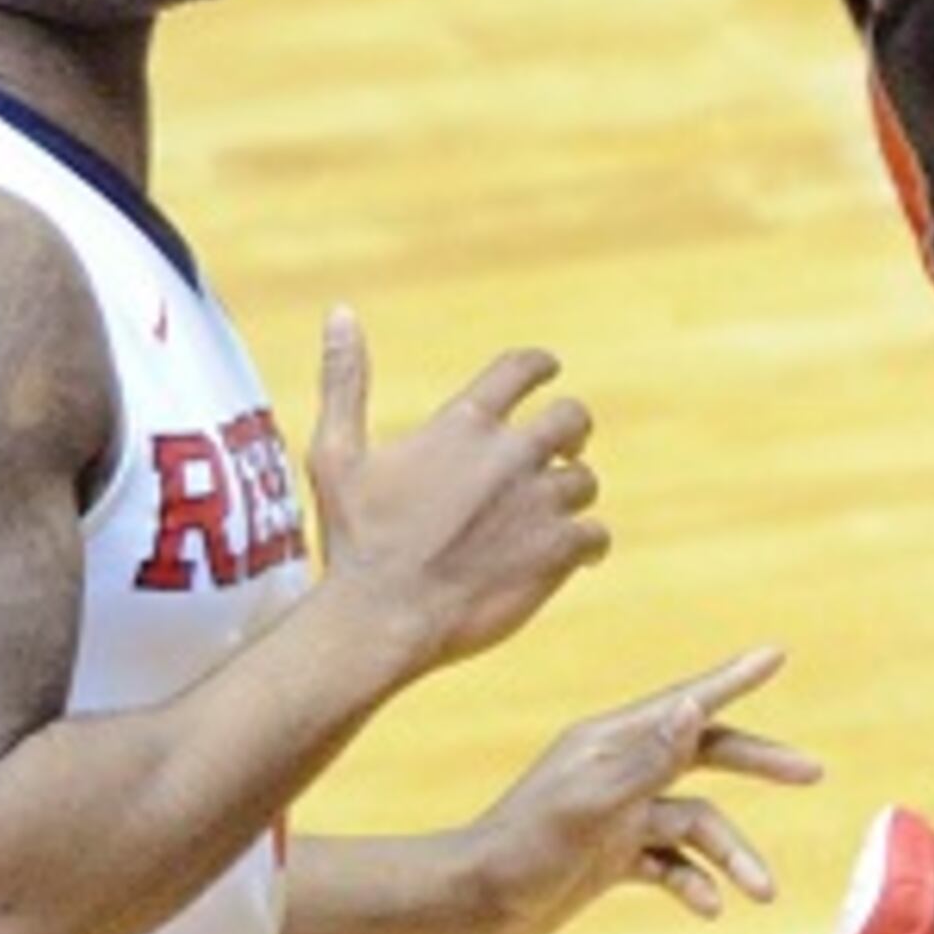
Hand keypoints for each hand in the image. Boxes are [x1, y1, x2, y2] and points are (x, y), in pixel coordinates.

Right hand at [304, 308, 608, 676]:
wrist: (379, 620)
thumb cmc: (354, 540)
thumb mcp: (336, 454)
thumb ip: (345, 382)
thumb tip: (339, 313)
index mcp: (466, 423)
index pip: (524, 367)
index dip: (540, 365)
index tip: (548, 371)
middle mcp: (513, 454)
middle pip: (574, 418)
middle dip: (569, 431)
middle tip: (559, 449)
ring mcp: (540, 504)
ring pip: (585, 482)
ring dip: (570, 494)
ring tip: (548, 515)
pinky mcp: (557, 553)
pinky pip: (596, 536)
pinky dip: (586, 544)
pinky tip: (570, 555)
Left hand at [459, 647, 823, 933]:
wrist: (468, 908)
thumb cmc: (521, 850)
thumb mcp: (589, 805)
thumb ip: (646, 759)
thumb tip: (696, 708)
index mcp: (612, 742)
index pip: (686, 703)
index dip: (733, 679)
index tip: (775, 655)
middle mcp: (620, 769)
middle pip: (705, 754)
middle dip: (759, 762)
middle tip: (812, 772)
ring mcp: (617, 814)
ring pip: (695, 822)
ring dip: (732, 853)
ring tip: (763, 891)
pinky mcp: (610, 857)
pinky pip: (670, 864)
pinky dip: (694, 882)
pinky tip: (709, 908)